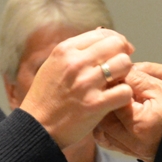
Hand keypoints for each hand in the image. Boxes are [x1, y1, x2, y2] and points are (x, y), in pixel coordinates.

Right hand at [19, 29, 135, 148]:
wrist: (36, 128)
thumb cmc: (47, 97)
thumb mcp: (54, 65)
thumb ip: (77, 52)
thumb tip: (107, 39)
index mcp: (65, 50)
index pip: (103, 33)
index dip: (117, 42)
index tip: (120, 52)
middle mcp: (75, 63)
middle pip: (117, 45)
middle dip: (122, 56)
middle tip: (120, 69)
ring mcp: (86, 83)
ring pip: (124, 64)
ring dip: (125, 74)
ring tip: (117, 84)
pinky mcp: (95, 104)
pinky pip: (125, 91)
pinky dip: (124, 96)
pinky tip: (116, 100)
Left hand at [95, 62, 161, 161]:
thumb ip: (142, 74)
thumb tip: (122, 68)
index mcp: (140, 121)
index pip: (112, 96)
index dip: (111, 81)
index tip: (115, 70)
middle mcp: (132, 140)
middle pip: (101, 116)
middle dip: (105, 98)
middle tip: (114, 84)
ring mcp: (133, 149)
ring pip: (103, 131)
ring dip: (105, 114)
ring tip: (116, 100)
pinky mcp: (135, 154)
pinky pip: (111, 142)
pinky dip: (109, 128)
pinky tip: (118, 116)